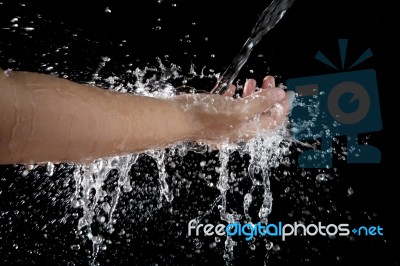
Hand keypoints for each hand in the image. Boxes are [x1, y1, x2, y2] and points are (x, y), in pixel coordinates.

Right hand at [173, 75, 294, 145]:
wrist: (176, 119)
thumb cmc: (204, 115)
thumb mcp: (238, 108)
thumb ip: (261, 102)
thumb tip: (280, 95)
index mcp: (246, 130)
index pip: (273, 121)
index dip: (282, 106)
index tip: (286, 90)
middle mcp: (237, 130)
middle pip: (261, 115)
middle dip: (268, 96)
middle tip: (269, 79)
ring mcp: (225, 125)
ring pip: (246, 111)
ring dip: (253, 95)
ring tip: (251, 81)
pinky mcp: (213, 118)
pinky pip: (229, 108)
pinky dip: (235, 97)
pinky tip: (233, 88)